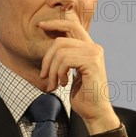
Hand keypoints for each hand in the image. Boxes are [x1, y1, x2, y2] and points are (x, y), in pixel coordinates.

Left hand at [38, 18, 118, 132]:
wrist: (95, 113)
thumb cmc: (83, 96)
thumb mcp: (71, 73)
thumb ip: (66, 58)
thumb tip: (51, 47)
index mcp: (90, 48)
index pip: (72, 26)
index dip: (55, 23)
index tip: (40, 25)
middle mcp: (94, 47)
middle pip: (60, 40)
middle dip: (47, 58)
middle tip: (44, 76)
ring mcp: (94, 54)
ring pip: (60, 51)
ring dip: (52, 71)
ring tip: (54, 84)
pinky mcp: (92, 62)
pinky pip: (65, 60)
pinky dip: (59, 73)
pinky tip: (63, 84)